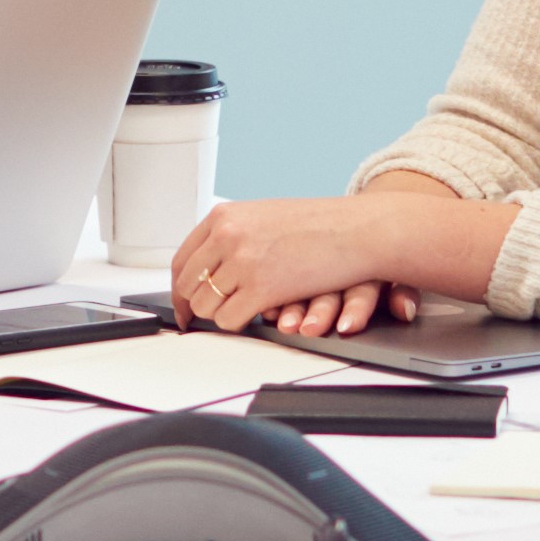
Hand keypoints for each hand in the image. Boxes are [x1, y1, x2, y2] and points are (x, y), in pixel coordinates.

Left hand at [166, 197, 422, 336]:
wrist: (358, 229)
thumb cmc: (320, 224)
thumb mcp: (264, 216)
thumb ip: (234, 233)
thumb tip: (209, 262)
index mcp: (225, 216)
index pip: (183, 259)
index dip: (181, 287)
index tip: (185, 302)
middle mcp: (228, 236)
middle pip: (188, 285)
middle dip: (196, 306)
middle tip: (204, 319)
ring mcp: (242, 261)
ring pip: (205, 305)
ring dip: (218, 315)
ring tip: (235, 314)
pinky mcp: (261, 288)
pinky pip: (228, 319)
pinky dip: (235, 324)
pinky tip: (250, 318)